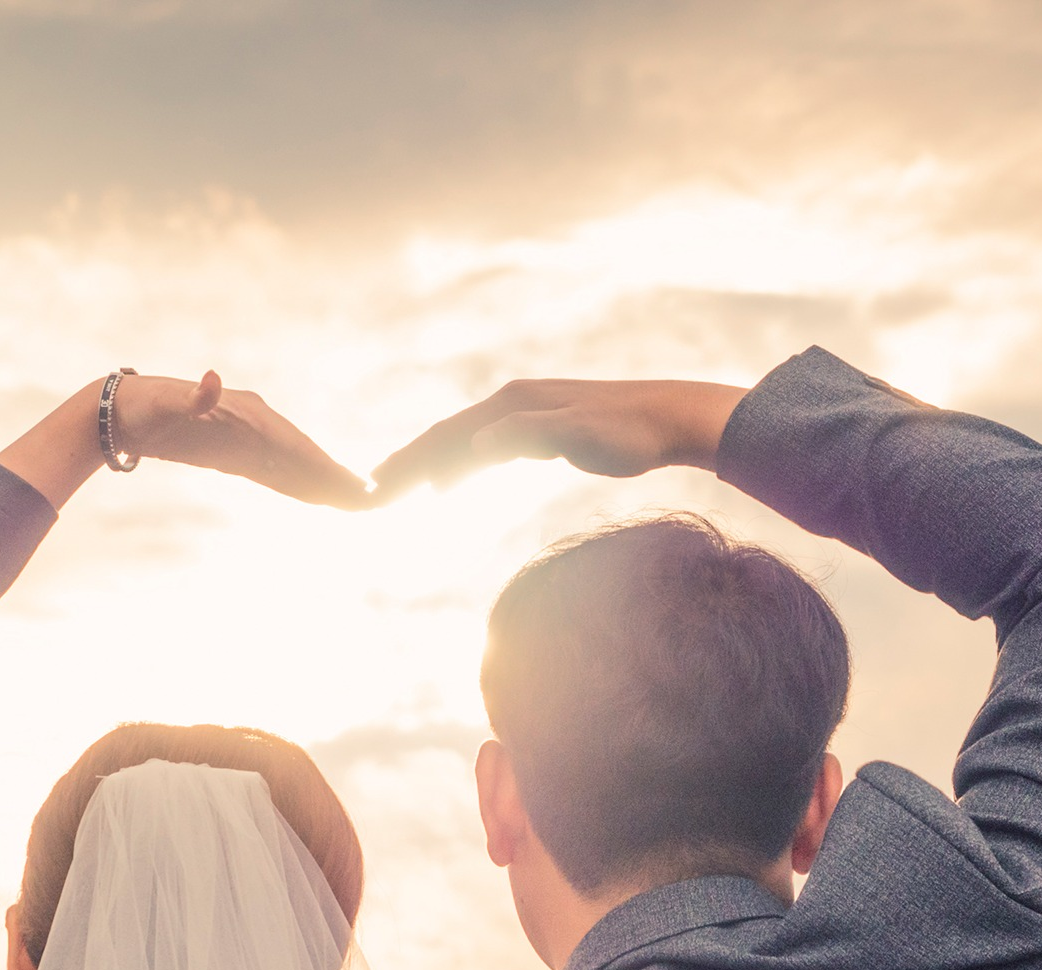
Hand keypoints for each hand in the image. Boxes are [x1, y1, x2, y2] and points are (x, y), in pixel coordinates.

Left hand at [119, 371, 369, 509]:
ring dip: (321, 484)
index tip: (351, 483)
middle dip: (334, 478)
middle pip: (303, 456)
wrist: (122, 410)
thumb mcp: (165, 403)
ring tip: (353, 502)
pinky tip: (314, 497)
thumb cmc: (144, 406)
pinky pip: (274, 473)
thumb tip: (212, 381)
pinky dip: (297, 485)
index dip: (324, 466)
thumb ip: (192, 397)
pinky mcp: (235, 454)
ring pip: (293, 466)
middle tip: (369, 500)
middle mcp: (254, 425)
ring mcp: (247, 439)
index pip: (294, 445)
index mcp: (247, 414)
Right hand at [370, 378, 747, 499]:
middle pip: (446, 437)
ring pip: (462, 443)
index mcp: (512, 406)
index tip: (377, 489)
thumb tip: (476, 444)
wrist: (671, 420)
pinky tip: (451, 487)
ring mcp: (525, 416)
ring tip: (396, 491)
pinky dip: (457, 468)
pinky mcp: (540, 431)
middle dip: (406, 465)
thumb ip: (528, 436)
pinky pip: (484, 450)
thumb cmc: (630, 433)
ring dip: (427, 467)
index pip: (447, 436)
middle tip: (370, 494)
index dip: (409, 463)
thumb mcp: (580, 436)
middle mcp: (512, 404)